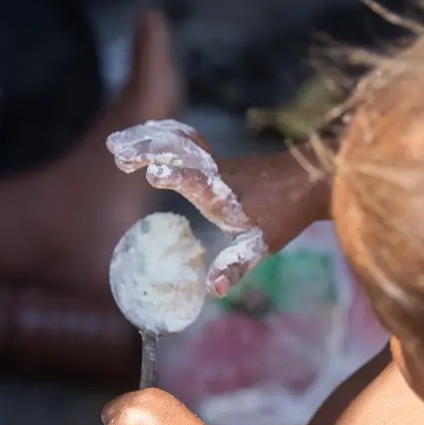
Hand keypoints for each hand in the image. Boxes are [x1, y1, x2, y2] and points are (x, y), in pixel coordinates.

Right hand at [106, 120, 268, 297]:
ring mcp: (214, 161)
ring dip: (146, 139)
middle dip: (147, 150)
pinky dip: (160, 134)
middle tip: (115, 152)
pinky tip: (143, 134)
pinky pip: (183, 139)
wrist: (308, 179)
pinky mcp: (214, 158)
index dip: (176, 175)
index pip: (195, 180)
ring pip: (177, 140)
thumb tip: (213, 290)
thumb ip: (235, 266)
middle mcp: (215, 172)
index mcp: (222, 194)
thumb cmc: (284, 214)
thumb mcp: (261, 245)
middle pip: (179, 151)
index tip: (154, 174)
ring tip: (115, 144)